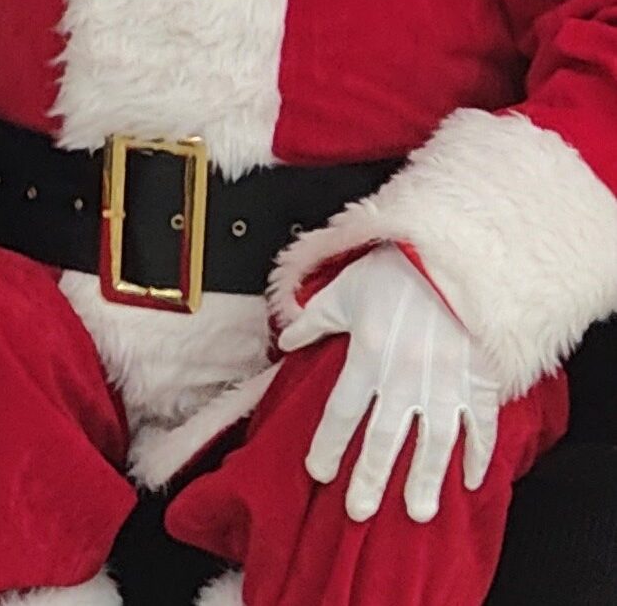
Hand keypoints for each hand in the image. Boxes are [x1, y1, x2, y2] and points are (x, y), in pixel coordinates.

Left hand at [278, 244, 497, 522]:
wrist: (454, 255)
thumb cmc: (397, 268)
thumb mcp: (342, 288)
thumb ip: (314, 319)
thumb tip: (286, 339)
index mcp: (367, 355)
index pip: (341, 412)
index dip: (328, 445)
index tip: (318, 472)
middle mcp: (404, 376)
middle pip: (383, 439)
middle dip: (370, 479)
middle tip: (359, 511)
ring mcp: (446, 382)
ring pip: (433, 444)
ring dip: (424, 481)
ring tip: (417, 512)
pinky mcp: (480, 381)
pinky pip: (481, 427)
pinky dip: (478, 456)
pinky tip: (470, 480)